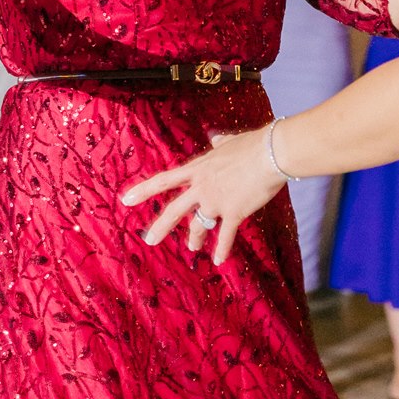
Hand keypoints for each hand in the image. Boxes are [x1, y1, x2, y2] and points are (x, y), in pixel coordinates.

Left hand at [121, 126, 284, 265]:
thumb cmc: (253, 144)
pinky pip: (225, 236)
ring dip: (194, 238)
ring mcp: (216, 201)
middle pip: (174, 210)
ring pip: (198, 225)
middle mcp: (202, 187)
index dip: (144, 190)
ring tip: (192, 248)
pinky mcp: (233, 213)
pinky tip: (219, 260)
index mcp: (198, 168)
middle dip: (160, 227)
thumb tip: (215, 138)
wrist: (271, 154)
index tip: (127, 200)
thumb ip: (219, 143)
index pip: (164, 180)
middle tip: (149, 241)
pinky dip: (222, 249)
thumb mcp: (230, 142)